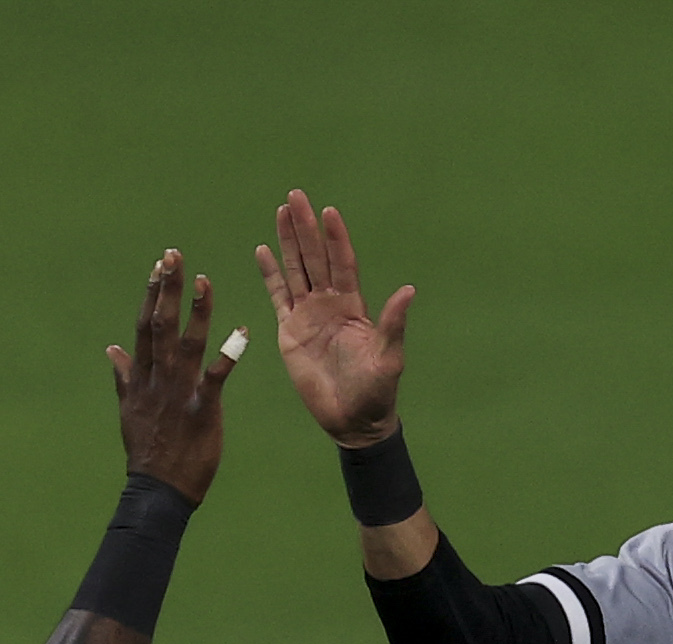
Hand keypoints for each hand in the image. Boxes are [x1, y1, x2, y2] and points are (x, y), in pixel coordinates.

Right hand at [108, 249, 236, 501]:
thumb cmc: (147, 451)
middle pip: (161, 325)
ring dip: (196, 311)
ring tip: (204, 281)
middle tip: (175, 254)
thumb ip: (123, 376)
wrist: (158, 490)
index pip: (145, 326)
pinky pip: (215, 377)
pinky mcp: (202, 411)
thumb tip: (110, 349)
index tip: (158, 266)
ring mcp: (178, 394)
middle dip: (168, 288)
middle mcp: (158, 379)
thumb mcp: (129, 410)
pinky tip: (242, 331)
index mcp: (142, 376)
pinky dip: (228, 354)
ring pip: (186, 343)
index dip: (152, 294)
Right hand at [254, 189, 411, 445]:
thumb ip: (393, 323)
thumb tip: (409, 290)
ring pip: (296, 269)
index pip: (342, 263)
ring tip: (281, 211)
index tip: (329, 211)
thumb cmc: (376, 391)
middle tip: (296, 195)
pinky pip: (278, 296)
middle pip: (315, 257)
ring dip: (288, 241)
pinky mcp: (290, 332)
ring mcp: (308, 315)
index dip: (335, 238)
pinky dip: (271, 274)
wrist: (352, 420)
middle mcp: (330, 303)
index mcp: (353, 305)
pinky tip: (263, 250)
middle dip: (305, 227)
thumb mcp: (388, 357)